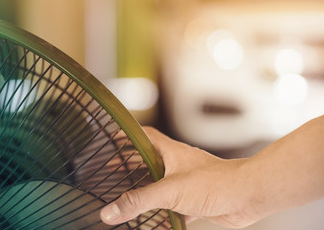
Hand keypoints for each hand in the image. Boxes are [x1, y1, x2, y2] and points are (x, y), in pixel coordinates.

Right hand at [100, 127, 260, 227]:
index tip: (112, 139)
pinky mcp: (193, 201)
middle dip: (130, 165)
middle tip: (113, 169)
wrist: (248, 196)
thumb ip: (139, 201)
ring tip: (127, 195)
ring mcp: (185, 183)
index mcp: (170, 153)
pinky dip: (160, 213)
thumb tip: (110, 211)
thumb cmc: (216, 182)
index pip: (145, 136)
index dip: (128, 136)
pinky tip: (151, 222)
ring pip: (159, 184)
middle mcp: (177, 165)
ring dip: (145, 189)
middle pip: (148, 160)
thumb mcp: (170, 190)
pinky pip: (171, 206)